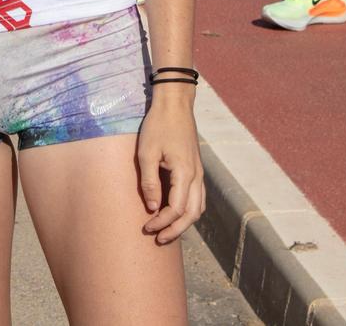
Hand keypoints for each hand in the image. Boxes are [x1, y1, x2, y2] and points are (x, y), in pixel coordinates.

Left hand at [135, 93, 204, 243]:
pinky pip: (198, 197)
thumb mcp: (146, 152)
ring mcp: (199, 173)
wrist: (175, 105)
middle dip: (176, 230)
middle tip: (158, 239)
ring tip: (167, 230)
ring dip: (184, 222)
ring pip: (198, 207)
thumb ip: (150, 181)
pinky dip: (189, 210)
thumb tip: (152, 208)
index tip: (146, 227)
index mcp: (185, 173)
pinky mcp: (196, 169)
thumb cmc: (158, 126)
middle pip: (192, 214)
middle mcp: (197, 176)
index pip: (177, 209)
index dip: (162, 222)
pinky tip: (175, 212)